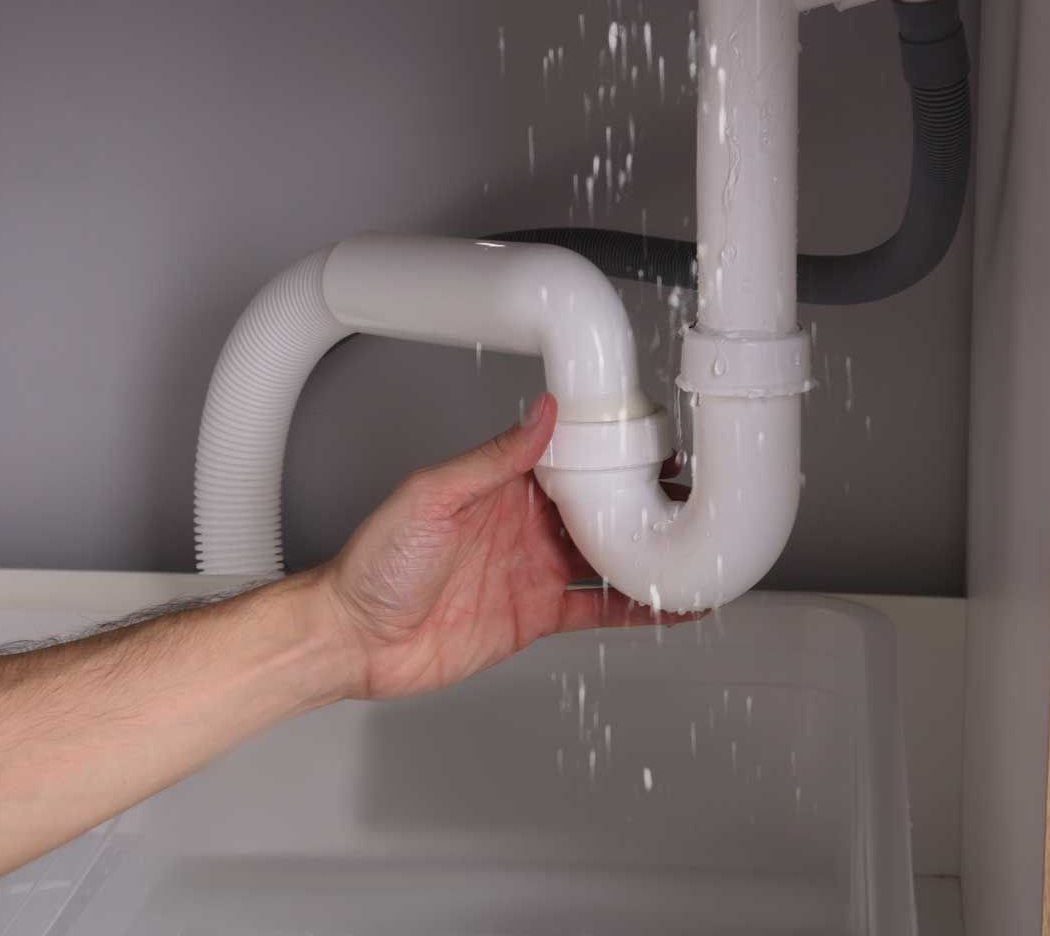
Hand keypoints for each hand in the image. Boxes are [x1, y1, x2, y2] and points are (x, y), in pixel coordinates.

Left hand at [314, 393, 695, 700]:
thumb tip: (541, 413)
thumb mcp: (433, 496)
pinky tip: (666, 606)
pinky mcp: (534, 616)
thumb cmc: (374, 563)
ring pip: (607, 558)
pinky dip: (634, 610)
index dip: (614, 452)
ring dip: (648, 554)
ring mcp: (532, 571)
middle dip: (645, 501)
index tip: (654, 445)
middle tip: (693, 497)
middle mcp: (523, 525)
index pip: (571, 461)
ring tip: (696, 549)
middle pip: (599, 507)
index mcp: (502, 487)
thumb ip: (494, 459)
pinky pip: (595, 609)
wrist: (353, 638)